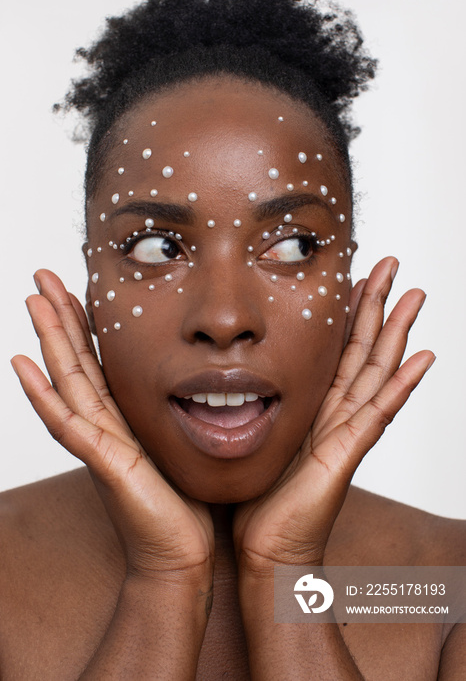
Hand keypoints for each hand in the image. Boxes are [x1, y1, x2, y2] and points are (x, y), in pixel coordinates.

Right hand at [11, 270, 213, 581]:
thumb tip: (201, 384)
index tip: (79, 288)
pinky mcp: (105, 465)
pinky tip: (23, 365)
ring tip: (33, 301)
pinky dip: (42, 395)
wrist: (180, 558)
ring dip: (48, 340)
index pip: (100, 363)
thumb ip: (178, 415)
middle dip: (59, 318)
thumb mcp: (181, 446)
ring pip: (66, 382)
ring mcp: (99, 445)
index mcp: (124, 421)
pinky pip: (69, 424)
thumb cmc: (184, 507)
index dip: (86, 326)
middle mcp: (105, 427)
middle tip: (43, 276)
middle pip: (75, 362)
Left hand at [233, 257, 434, 572]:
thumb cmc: (256, 501)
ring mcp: (346, 434)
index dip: (345, 312)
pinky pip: (379, 413)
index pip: (333, 349)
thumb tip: (227, 376)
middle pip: (361, 349)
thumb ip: (252, 407)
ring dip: (396, 331)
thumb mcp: (250, 437)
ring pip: (376, 370)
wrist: (266, 553)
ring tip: (415, 294)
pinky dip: (402, 385)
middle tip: (391, 264)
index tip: (352, 275)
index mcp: (310, 407)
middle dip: (377, 306)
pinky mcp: (347, 455)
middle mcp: (334, 414)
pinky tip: (423, 357)